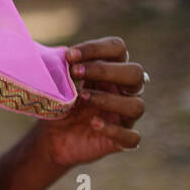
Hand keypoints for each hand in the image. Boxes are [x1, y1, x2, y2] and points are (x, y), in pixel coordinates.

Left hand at [34, 36, 145, 167]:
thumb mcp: (58, 85)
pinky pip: (131, 137)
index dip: (97, 48)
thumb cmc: (59, 106)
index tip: (70, 55)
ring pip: (136, 106)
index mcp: (110, 72)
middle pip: (135, 73)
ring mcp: (125, 118)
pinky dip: (113, 130)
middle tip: (76, 72)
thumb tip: (60, 54)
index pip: (118, 49)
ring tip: (82, 97)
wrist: (52, 139)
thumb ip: (62, 68)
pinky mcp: (122, 141)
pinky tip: (93, 124)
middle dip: (105, 70)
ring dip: (109, 99)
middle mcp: (124, 92)